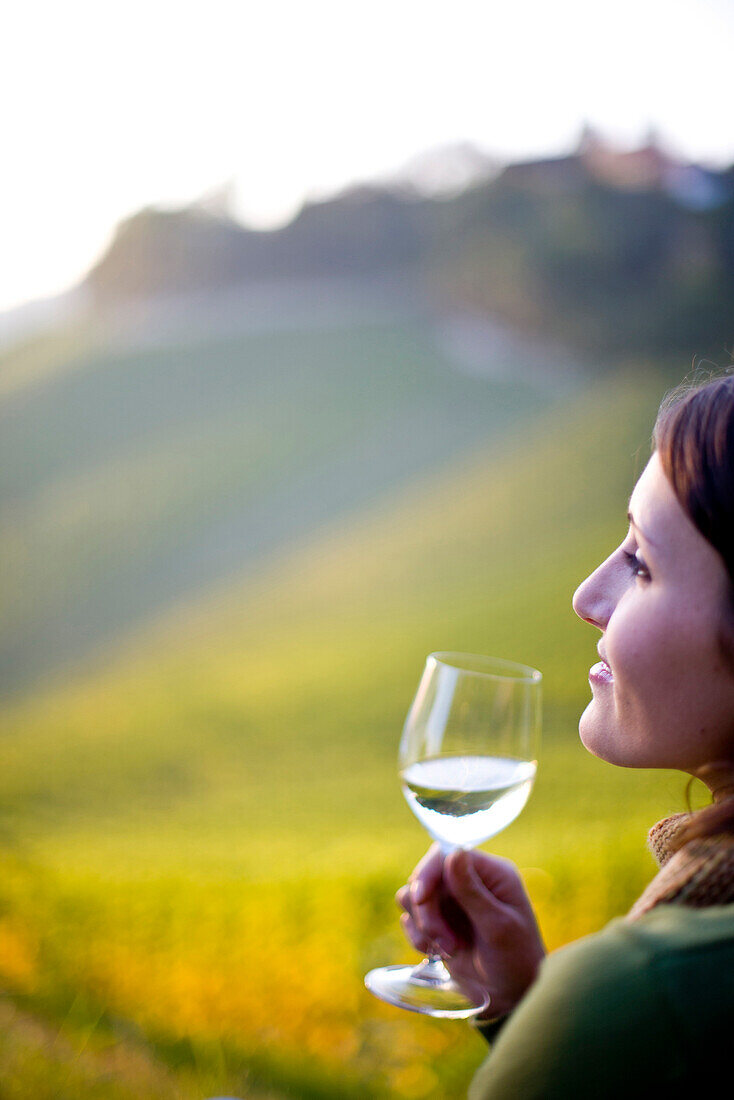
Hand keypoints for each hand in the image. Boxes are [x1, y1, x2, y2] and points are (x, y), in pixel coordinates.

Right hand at [396, 844, 545, 1018]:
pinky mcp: (438, 920)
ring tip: (448, 948)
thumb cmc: (515, 960)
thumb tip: (454, 851)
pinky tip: (440, 953)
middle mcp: (468, 881)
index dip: (428, 872)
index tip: (421, 899)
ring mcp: (452, 901)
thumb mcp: (498, 927)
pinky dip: (419, 937)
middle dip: (427, 910)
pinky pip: (410, 917)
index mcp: (490, 873)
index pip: (447, 854)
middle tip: (442, 941)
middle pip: (425, 875)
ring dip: (424, 925)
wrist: (511, 998)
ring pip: (412, 895)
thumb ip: (473, 891)